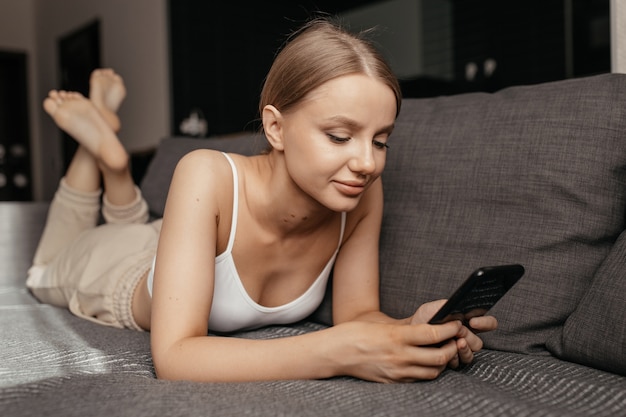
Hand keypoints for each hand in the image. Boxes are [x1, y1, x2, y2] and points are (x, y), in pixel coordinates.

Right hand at [335, 320, 462, 382]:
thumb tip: (430, 328)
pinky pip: (418, 379)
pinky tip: (426, 362)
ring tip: (443, 351)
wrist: (336, 352)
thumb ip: (406, 329)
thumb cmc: (356, 333)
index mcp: (396, 337)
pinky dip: (427, 371)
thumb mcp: (383, 325)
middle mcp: (399, 356)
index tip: (456, 324)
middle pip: (438, 356)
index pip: (433, 334)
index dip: (450, 329)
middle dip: (452, 348)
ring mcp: (397, 372)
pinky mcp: (393, 381)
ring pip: (432, 371)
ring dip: (442, 362)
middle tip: (455, 339)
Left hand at [408, 300, 497, 367]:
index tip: (473, 322)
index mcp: (467, 322)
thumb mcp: (435, 308)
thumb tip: (461, 312)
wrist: (410, 333)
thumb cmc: (424, 318)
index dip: (486, 323)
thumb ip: (449, 306)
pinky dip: (455, 358)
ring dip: (464, 349)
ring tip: (456, 343)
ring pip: (471, 354)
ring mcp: (460, 350)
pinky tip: (447, 353)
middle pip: (479, 342)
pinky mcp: (452, 360)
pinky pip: (460, 363)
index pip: (488, 323)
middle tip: (459, 333)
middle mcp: (467, 337)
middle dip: (469, 337)